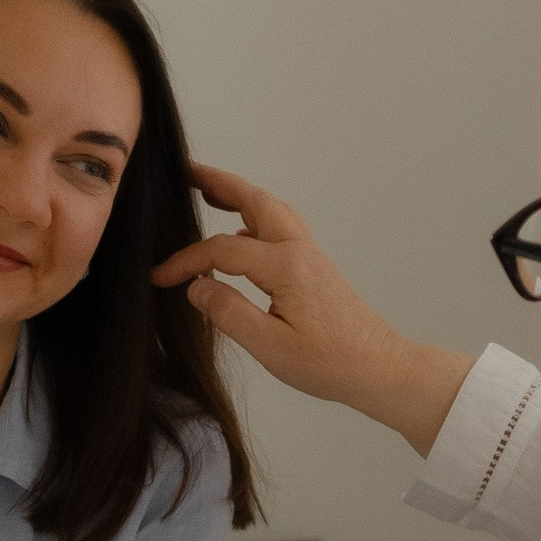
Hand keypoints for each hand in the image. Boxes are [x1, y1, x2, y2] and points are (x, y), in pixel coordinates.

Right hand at [153, 164, 472, 453]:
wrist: (380, 367)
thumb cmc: (329, 363)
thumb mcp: (271, 347)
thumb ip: (229, 314)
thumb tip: (196, 288)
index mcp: (285, 266)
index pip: (221, 251)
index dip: (185, 261)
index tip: (159, 278)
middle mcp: (298, 250)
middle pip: (255, 201)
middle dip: (220, 183)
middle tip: (186, 173)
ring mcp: (310, 255)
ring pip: (271, 210)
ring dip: (239, 196)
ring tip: (208, 192)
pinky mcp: (315, 267)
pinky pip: (279, 228)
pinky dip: (253, 219)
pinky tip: (238, 238)